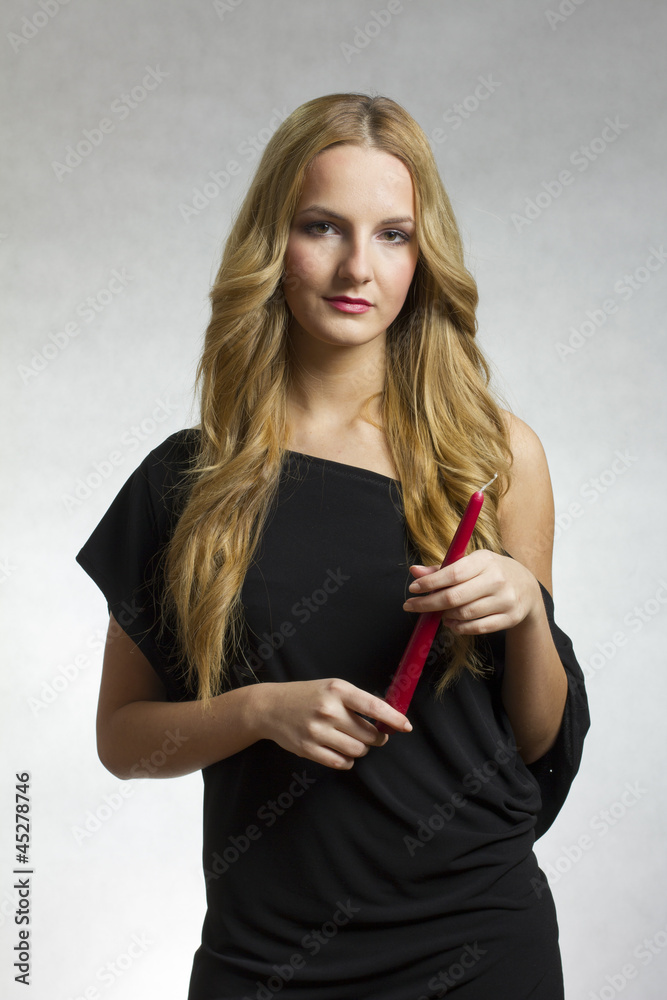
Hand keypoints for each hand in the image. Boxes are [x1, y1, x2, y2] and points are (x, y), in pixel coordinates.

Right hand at [254, 678, 412, 769]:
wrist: (270, 707)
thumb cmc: (307, 695)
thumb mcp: (332, 687)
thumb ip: (358, 701)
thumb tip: (388, 718)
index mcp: (338, 690)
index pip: (374, 706)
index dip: (394, 718)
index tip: (406, 726)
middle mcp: (329, 710)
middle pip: (370, 734)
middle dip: (377, 737)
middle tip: (373, 734)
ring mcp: (317, 731)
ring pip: (358, 750)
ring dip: (362, 749)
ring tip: (352, 740)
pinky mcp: (308, 749)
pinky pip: (341, 763)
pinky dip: (347, 760)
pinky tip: (341, 750)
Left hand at [402, 550, 541, 634]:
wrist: (527, 587)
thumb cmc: (491, 572)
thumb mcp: (471, 563)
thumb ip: (442, 568)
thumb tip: (414, 571)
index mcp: (484, 560)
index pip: (452, 573)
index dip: (430, 583)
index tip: (413, 588)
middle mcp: (497, 579)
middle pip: (455, 597)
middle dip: (428, 603)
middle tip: (412, 606)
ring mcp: (505, 600)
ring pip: (465, 614)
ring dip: (445, 616)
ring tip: (439, 613)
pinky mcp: (510, 617)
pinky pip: (478, 628)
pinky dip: (460, 628)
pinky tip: (452, 623)